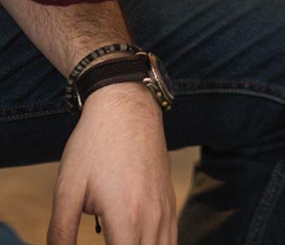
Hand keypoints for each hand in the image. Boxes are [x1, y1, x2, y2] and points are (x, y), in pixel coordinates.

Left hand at [48, 83, 175, 244]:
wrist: (127, 106)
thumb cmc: (95, 144)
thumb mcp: (67, 189)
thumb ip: (60, 232)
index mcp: (127, 217)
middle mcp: (152, 216)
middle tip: (108, 242)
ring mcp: (165, 207)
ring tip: (122, 243)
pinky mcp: (168, 198)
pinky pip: (171, 237)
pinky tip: (141, 244)